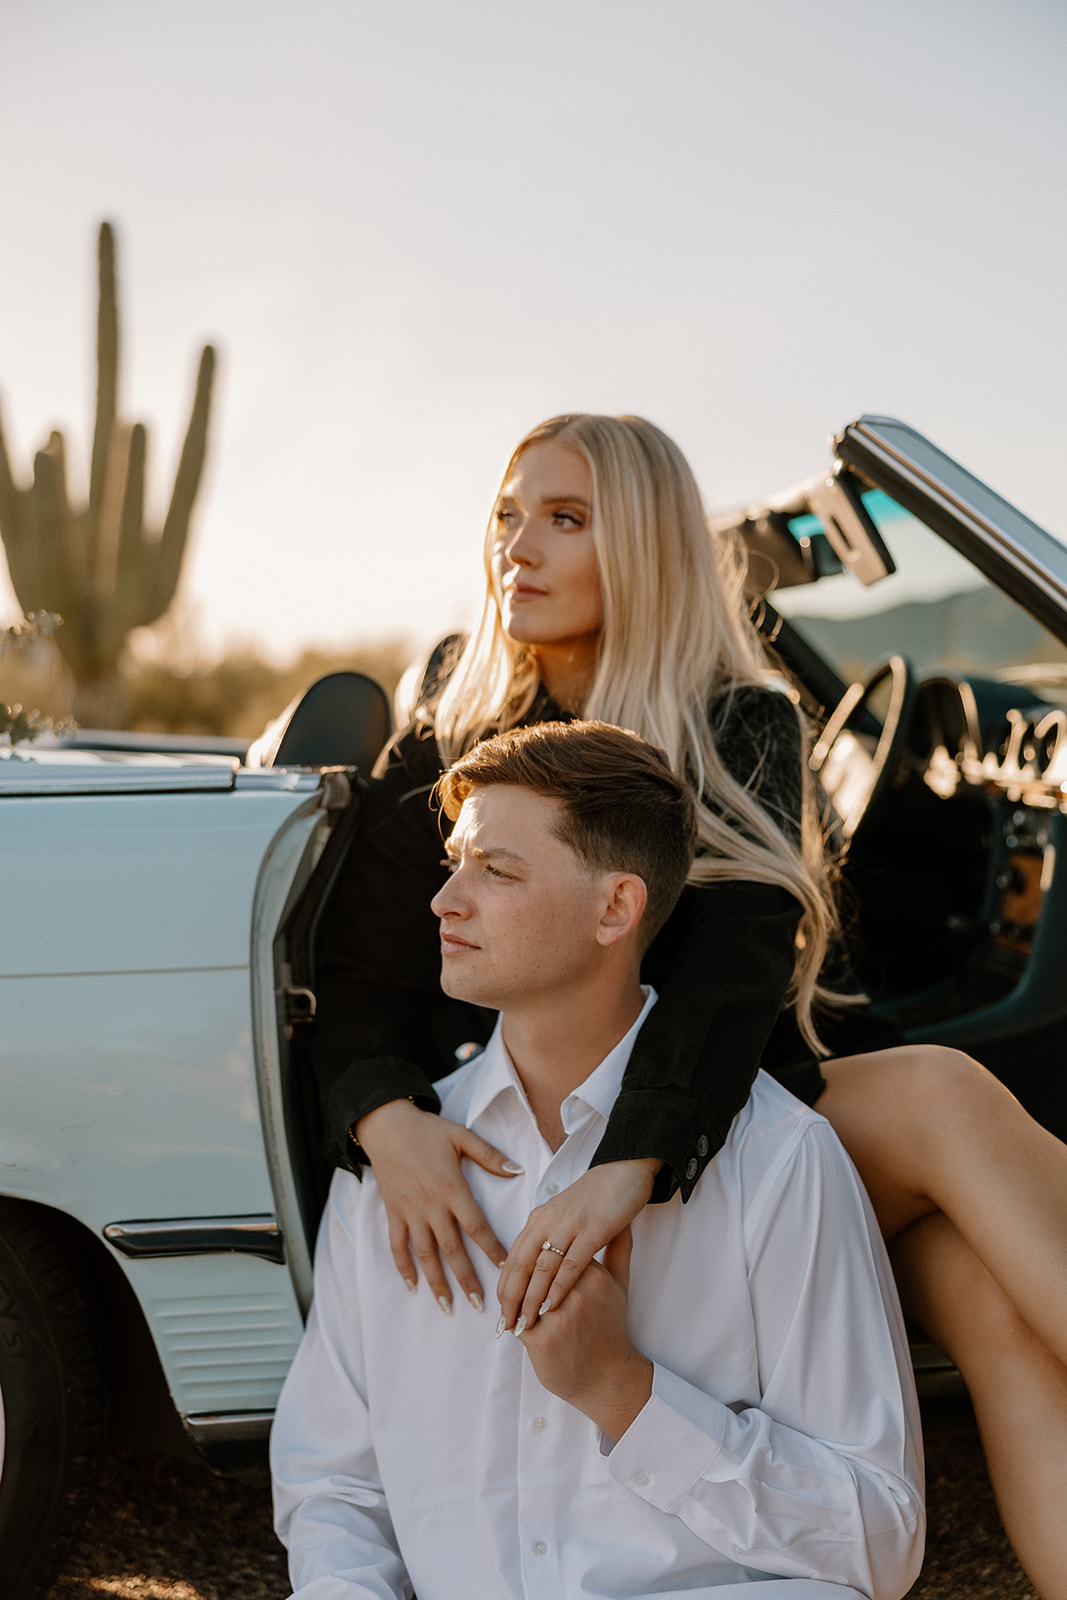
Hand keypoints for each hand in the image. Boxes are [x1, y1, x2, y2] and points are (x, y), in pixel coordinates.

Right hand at [354, 1098, 521, 1311]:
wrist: (386, 1125)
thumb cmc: (427, 1130)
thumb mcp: (461, 1136)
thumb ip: (489, 1155)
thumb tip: (517, 1170)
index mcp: (452, 1188)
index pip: (476, 1226)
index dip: (492, 1248)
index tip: (506, 1269)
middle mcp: (431, 1205)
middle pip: (452, 1249)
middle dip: (466, 1278)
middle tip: (480, 1304)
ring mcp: (410, 1212)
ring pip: (425, 1254)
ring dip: (436, 1282)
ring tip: (448, 1306)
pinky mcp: (394, 1213)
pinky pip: (397, 1245)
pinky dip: (403, 1267)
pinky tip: (412, 1286)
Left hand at [496, 1158, 660, 1332]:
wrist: (626, 1169)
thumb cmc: (601, 1196)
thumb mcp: (569, 1216)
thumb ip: (555, 1239)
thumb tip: (539, 1266)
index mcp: (540, 1218)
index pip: (514, 1258)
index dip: (506, 1287)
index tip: (501, 1312)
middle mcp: (548, 1220)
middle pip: (521, 1265)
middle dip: (511, 1298)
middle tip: (505, 1325)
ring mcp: (569, 1225)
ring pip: (542, 1267)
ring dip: (531, 1298)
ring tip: (523, 1323)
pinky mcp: (593, 1229)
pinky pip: (570, 1263)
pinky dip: (557, 1286)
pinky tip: (550, 1306)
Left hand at [517, 1228, 652, 1438]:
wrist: (610, 1376)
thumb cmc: (612, 1328)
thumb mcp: (620, 1285)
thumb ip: (619, 1249)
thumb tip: (623, 1222)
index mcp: (592, 1272)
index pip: (552, 1252)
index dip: (535, 1253)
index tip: (526, 1257)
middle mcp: (576, 1290)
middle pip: (534, 1270)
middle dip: (519, 1273)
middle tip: (508, 1276)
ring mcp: (559, 1314)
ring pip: (524, 1293)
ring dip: (512, 1295)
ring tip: (508, 1300)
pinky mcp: (544, 1338)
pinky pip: (518, 1321)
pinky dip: (513, 1319)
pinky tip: (512, 1320)